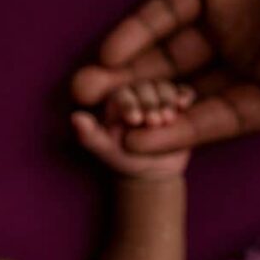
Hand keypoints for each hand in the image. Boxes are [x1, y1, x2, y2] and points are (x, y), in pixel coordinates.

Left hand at [71, 79, 196, 179]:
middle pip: (145, 87)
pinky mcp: (178, 103)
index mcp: (117, 101)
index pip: (122, 94)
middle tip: (154, 122)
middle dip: (150, 103)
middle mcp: (138, 94)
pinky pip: (183, 92)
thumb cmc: (123, 159)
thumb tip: (75, 119)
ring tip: (168, 119)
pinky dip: (184, 95)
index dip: (128, 104)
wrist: (151, 172)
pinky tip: (184, 104)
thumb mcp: (104, 150)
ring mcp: (159, 97)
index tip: (134, 121)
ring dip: (167, 100)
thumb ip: (89, 135)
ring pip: (164, 88)